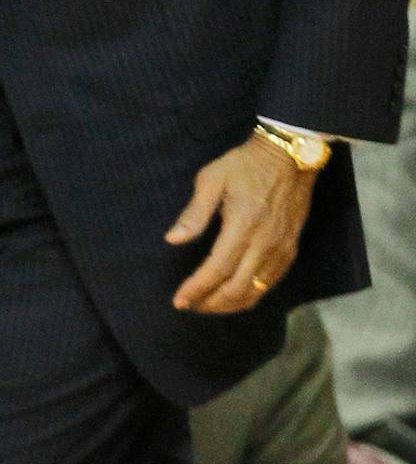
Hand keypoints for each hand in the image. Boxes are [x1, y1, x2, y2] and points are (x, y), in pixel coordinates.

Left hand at [166, 133, 318, 312]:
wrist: (289, 158)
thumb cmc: (245, 165)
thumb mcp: (211, 179)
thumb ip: (194, 213)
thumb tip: (173, 239)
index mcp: (243, 225)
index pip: (218, 268)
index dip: (197, 289)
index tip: (179, 300)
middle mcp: (265, 243)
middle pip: (238, 288)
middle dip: (211, 303)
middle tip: (188, 306)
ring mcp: (282, 249)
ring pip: (256, 291)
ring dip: (230, 304)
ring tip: (206, 305)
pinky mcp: (290, 250)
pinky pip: (270, 283)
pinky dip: (250, 295)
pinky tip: (232, 294)